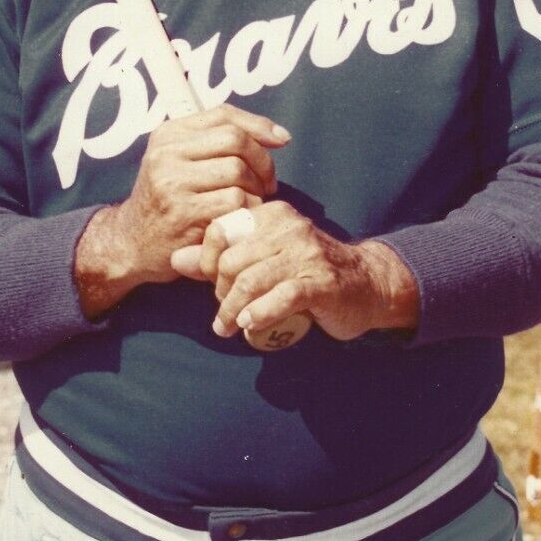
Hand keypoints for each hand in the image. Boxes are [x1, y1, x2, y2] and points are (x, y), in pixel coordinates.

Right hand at [74, 105, 290, 313]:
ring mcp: (172, 184)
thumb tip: (278, 136)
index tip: (282, 140)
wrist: (131, 242)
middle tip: (267, 183)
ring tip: (253, 203)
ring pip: (238, 172)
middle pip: (235, 141)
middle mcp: (166, 154)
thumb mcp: (179, 161)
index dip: (259, 125)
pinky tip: (243, 219)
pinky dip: (248, 211)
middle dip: (262, 162)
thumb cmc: (168, 200)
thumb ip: (216, 143)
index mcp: (168, 134)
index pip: (224, 115)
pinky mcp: (183, 214)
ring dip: (257, 190)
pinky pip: (235, 202)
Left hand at [171, 202, 419, 348]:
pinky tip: (249, 324)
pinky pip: (280, 297)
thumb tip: (175, 259)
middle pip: (232, 260)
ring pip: (251, 280)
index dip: (206, 260)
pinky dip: (259, 314)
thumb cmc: (307, 272)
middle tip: (222, 311)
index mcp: (271, 214)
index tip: (210, 282)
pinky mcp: (320, 283)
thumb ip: (220, 259)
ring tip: (227, 326)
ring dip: (232, 310)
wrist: (365, 285)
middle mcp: (288, 227)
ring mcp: (306, 254)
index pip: (220, 230)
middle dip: (219, 291)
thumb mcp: (263, 259)